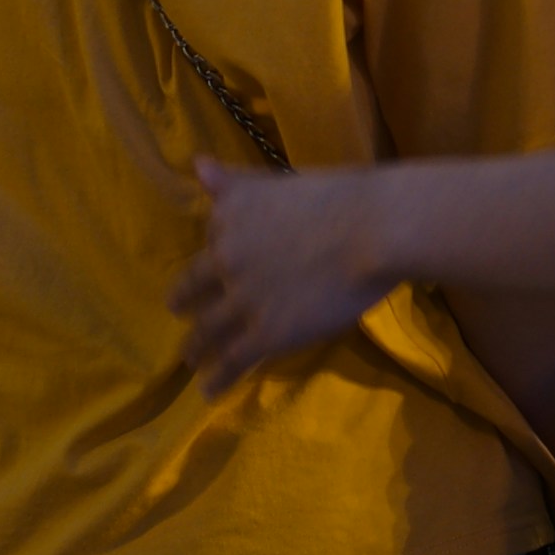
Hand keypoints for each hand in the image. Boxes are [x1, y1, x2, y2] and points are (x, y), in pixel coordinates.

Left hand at [174, 157, 396, 391]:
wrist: (374, 231)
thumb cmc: (342, 197)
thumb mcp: (279, 180)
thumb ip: (238, 183)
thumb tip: (198, 164)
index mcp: (230, 216)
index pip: (211, 238)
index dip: (215, 255)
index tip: (213, 268)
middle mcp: (224, 257)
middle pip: (194, 288)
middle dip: (185, 304)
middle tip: (180, 314)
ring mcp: (240, 299)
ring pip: (207, 329)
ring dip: (196, 347)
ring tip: (191, 359)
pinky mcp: (263, 334)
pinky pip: (232, 360)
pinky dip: (217, 378)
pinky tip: (208, 391)